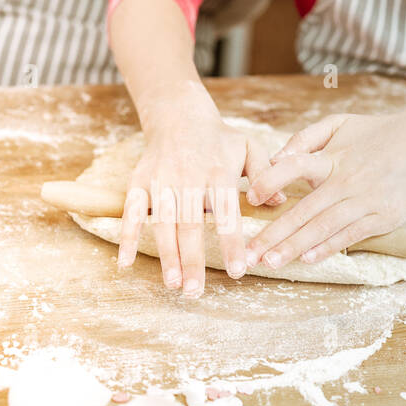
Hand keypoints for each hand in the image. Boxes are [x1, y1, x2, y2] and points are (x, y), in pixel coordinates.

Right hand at [119, 104, 279, 295]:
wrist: (178, 113)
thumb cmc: (219, 139)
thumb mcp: (249, 147)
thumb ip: (265, 174)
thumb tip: (280, 202)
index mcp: (218, 172)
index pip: (226, 213)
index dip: (231, 243)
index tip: (237, 271)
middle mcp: (188, 177)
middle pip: (190, 224)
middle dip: (192, 259)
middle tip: (195, 292)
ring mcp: (160, 180)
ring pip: (162, 222)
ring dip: (166, 254)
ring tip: (172, 284)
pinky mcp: (139, 182)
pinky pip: (131, 212)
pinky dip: (126, 236)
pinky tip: (125, 263)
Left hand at [244, 109, 405, 267]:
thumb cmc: (377, 133)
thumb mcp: (340, 124)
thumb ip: (305, 138)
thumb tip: (276, 158)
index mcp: (333, 157)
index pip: (295, 166)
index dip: (272, 180)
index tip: (252, 197)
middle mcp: (347, 180)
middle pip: (304, 210)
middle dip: (274, 234)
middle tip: (249, 252)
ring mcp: (367, 201)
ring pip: (324, 227)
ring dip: (295, 246)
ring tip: (271, 262)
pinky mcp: (385, 217)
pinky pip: (351, 235)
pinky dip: (329, 247)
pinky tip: (308, 259)